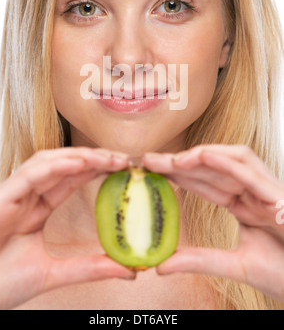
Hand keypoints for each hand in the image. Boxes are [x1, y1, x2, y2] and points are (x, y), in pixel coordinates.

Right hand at [0, 147, 133, 309]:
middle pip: (63, 166)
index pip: (71, 180)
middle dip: (94, 158)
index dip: (97, 170)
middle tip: (123, 158)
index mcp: (36, 209)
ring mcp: (13, 196)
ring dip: (78, 157)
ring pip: (47, 162)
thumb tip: (128, 269)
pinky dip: (54, 166)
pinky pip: (29, 175)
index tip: (124, 168)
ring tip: (107, 157)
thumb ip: (89, 267)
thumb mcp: (54, 272)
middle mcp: (25, 197)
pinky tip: (79, 163)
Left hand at [143, 145, 283, 301]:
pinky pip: (251, 170)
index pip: (207, 183)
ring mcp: (267, 190)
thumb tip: (161, 264)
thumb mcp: (234, 265)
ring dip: (203, 155)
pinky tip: (202, 156)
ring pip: (233, 159)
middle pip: (214, 168)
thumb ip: (199, 260)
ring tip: (174, 159)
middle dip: (181, 162)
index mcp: (245, 205)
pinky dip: (227, 161)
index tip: (152, 171)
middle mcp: (254, 193)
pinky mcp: (279, 195)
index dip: (180, 175)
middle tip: (150, 159)